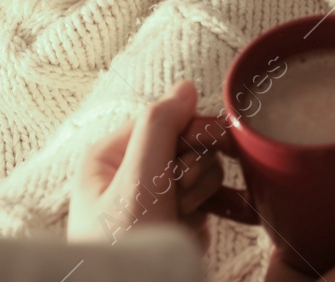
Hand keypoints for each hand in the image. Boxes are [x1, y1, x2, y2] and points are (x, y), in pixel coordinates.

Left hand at [68, 80, 227, 246]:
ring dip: (204, 196)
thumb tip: (184, 87)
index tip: (208, 147)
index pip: (166, 121)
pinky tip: (224, 223)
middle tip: (181, 196)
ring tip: (185, 221)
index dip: (191, 132)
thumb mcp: (137, 181)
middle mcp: (130, 175)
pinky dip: (215, 213)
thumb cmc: (122, 247)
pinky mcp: (173, 224)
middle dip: (195, 171)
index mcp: (110, 157)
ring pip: (202, 174)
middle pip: (188, 146)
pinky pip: (207, 203)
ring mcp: (154, 201)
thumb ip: (160, 127)